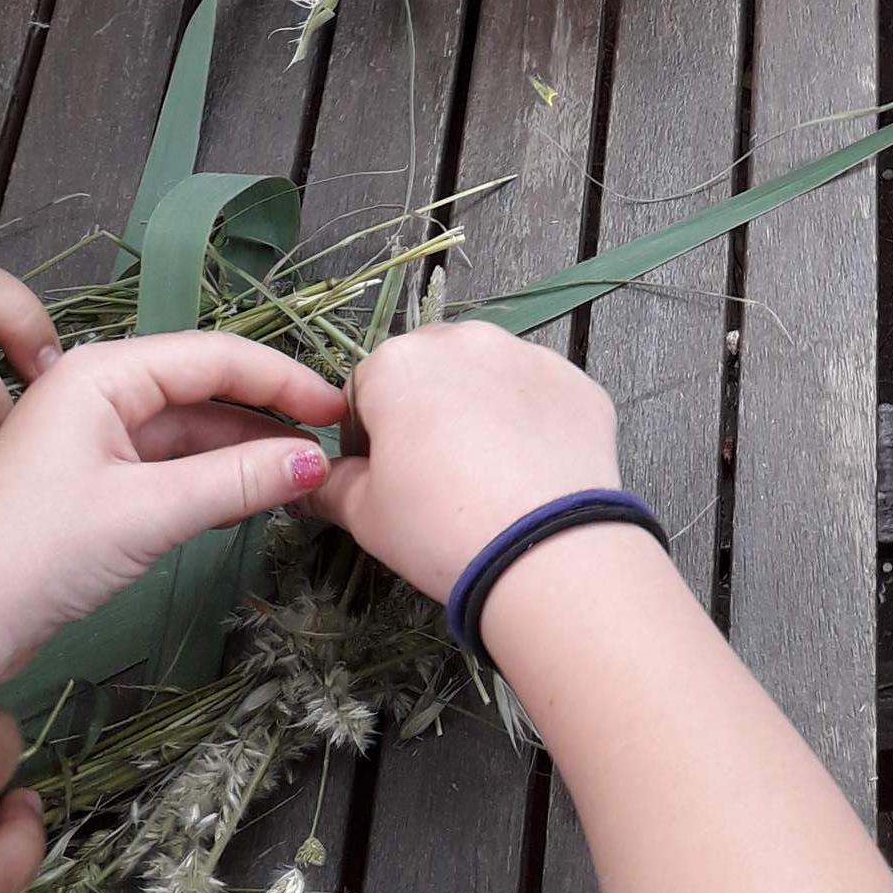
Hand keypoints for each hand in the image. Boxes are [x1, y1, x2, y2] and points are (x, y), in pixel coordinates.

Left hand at [0, 334, 340, 695]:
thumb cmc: (35, 554)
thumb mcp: (149, 512)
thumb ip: (239, 481)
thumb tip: (316, 461)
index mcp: (103, 374)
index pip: (215, 356)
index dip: (284, 379)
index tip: (339, 408)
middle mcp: (98, 393)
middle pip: (204, 389)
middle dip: (268, 415)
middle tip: (331, 444)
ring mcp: (93, 438)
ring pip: (189, 431)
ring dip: (243, 453)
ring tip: (302, 478)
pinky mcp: (92, 482)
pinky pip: (168, 465)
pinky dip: (212, 480)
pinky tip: (249, 501)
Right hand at [315, 326, 617, 604]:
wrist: (546, 552)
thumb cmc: (439, 527)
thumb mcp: (365, 515)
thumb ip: (332, 486)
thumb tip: (314, 481)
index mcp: (399, 362)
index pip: (364, 390)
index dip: (367, 437)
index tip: (383, 477)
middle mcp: (466, 340)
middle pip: (430, 370)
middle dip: (426, 411)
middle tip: (436, 475)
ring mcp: (529, 356)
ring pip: (488, 376)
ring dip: (480, 409)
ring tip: (489, 474)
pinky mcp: (578, 381)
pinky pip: (540, 396)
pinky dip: (531, 423)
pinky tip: (532, 473)